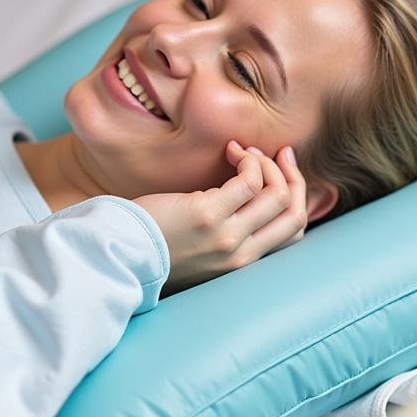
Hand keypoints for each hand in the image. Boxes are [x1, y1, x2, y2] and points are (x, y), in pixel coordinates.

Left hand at [134, 140, 307, 295]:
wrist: (120, 253)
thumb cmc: (155, 243)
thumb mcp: (201, 247)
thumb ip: (228, 232)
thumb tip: (250, 195)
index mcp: (242, 264)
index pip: (294, 232)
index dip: (297, 197)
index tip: (284, 172)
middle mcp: (240, 255)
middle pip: (294, 213)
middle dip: (293, 177)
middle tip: (279, 154)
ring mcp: (226, 237)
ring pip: (276, 194)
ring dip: (268, 164)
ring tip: (245, 152)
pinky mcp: (207, 215)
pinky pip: (250, 181)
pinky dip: (250, 160)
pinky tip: (232, 152)